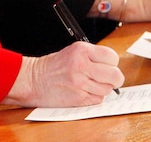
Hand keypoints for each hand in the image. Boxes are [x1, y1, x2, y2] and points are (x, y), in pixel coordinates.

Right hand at [3, 41, 122, 107]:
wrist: (34, 80)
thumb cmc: (54, 66)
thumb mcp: (73, 52)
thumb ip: (93, 56)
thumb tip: (113, 66)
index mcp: (82, 51)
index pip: (112, 57)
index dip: (113, 63)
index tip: (110, 66)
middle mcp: (82, 66)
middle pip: (115, 75)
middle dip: (116, 79)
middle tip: (112, 79)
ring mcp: (80, 83)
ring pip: (108, 89)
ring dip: (104, 89)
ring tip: (92, 84)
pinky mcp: (78, 98)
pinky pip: (98, 99)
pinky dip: (96, 97)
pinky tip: (86, 91)